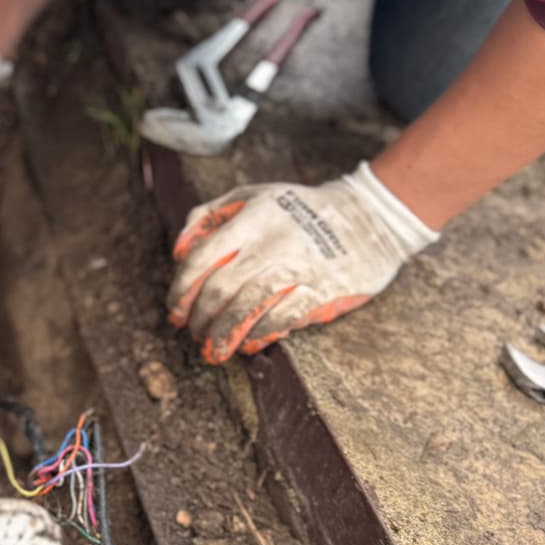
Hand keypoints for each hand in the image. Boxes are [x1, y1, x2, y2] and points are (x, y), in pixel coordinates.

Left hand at [168, 163, 437, 362]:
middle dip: (200, 317)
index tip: (175, 309)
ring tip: (214, 349)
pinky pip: (284, 318)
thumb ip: (210, 216)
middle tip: (193, 333)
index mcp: (251, 218)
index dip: (181, 289)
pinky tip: (249, 344)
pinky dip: (262, 334)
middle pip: (221, 288)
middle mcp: (271, 243)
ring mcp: (298, 266)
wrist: (370, 217)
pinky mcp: (323, 289)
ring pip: (249, 307)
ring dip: (225, 333)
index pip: (202, 258)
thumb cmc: (300, 208)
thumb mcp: (253, 195)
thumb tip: (178, 251)